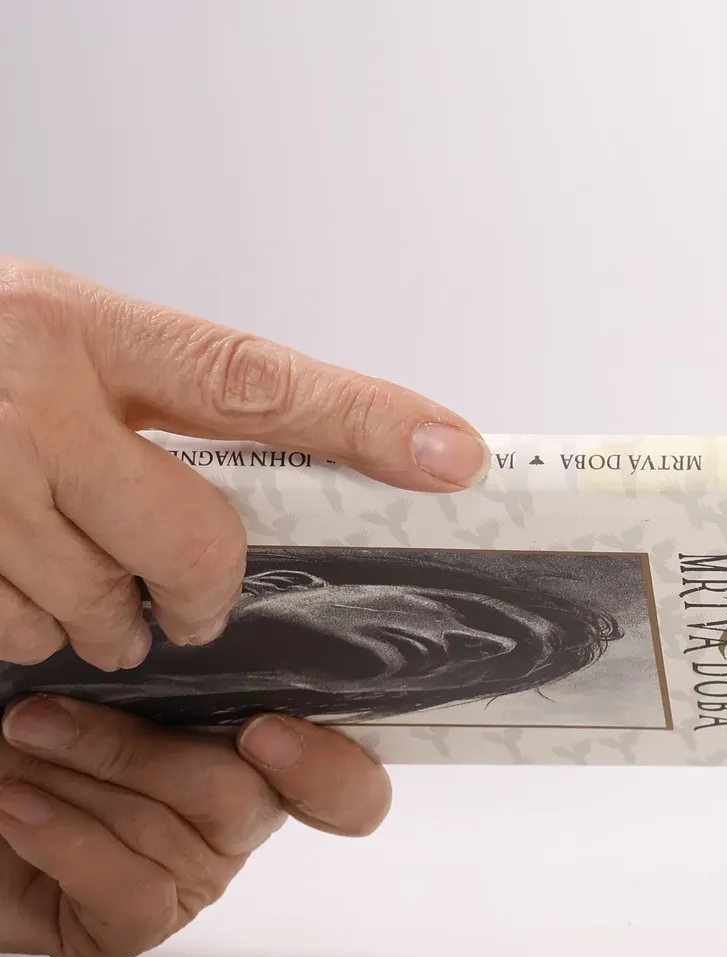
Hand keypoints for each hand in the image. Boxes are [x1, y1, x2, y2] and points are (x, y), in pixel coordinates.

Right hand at [0, 256, 487, 668]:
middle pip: (187, 544)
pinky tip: (8, 578)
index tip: (453, 455)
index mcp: (79, 326)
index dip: (364, 422)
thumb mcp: (50, 328)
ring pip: (93, 608)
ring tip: (69, 572)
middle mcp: (25, 400)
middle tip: (191, 597)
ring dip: (99, 618)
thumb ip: (152, 389)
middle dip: (199, 590)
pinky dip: (26, 627)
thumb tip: (301, 450)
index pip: (254, 380)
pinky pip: (16, 631)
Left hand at [0, 695, 389, 956]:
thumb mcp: (115, 686)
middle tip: (41, 714)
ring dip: (78, 777)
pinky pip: (127, 889)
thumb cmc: (39, 737)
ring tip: (16, 739)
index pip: (346, 788)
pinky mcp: (132, 929)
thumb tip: (197, 633)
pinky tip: (15, 807)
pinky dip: (66, 838)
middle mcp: (237, 824)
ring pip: (170, 834)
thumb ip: (174, 679)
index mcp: (257, 758)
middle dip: (134, 750)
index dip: (327, 768)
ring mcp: (189, 880)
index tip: (261, 730)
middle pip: (238, 798)